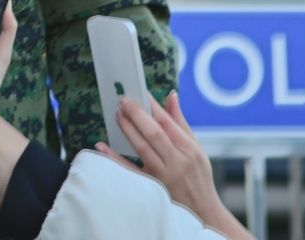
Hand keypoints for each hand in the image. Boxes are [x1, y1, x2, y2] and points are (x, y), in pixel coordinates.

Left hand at [98, 91, 249, 239]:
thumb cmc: (198, 176)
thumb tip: (171, 96)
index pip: (168, 122)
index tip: (140, 93)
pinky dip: (115, 158)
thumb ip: (181, 122)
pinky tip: (102, 146)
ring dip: (128, 129)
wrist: (202, 211)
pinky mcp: (152, 187)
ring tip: (117, 114)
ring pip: (142, 148)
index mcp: (189, 149)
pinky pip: (130, 171)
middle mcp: (177, 161)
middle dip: (137, 114)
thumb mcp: (197, 148)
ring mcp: (163, 175)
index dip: (152, 106)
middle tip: (123, 100)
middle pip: (154, 133)